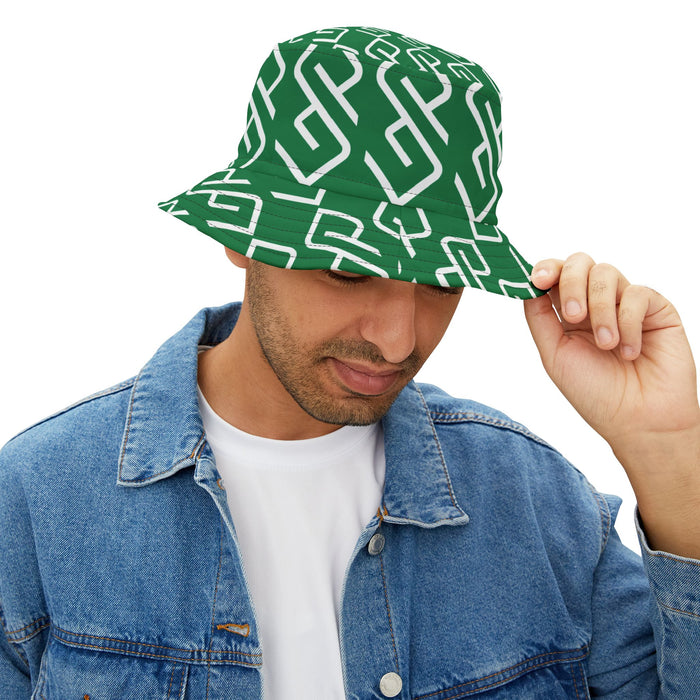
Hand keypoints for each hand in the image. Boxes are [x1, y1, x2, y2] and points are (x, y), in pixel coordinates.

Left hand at [523, 253, 699, 556]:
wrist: (639, 421)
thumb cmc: (596, 394)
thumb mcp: (554, 354)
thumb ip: (539, 318)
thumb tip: (526, 286)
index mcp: (568, 313)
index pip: (555, 274)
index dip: (545, 269)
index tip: (538, 279)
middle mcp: (596, 303)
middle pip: (579, 263)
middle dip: (571, 283)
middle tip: (574, 317)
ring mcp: (625, 303)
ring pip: (606, 273)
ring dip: (600, 309)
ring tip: (606, 345)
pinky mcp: (656, 308)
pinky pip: (637, 293)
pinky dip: (628, 322)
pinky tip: (629, 351)